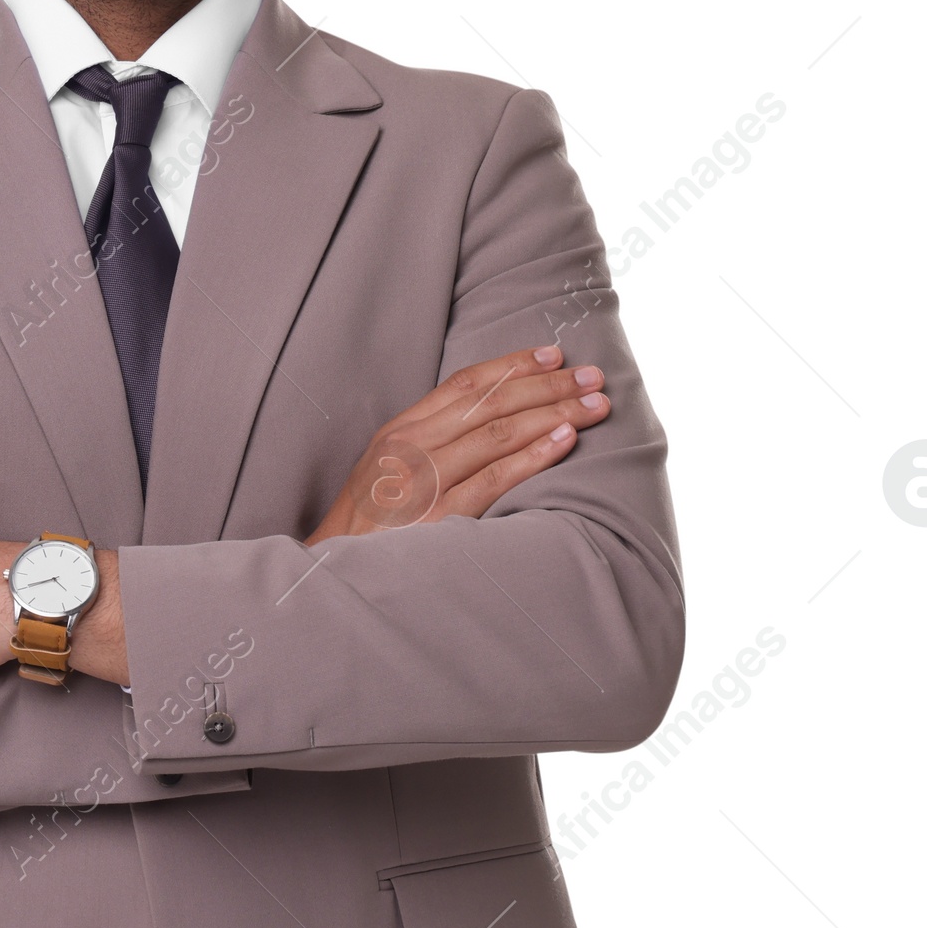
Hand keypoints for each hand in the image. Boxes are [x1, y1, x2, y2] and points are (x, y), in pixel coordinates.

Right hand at [304, 344, 608, 544]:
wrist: (333, 573)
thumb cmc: (368, 527)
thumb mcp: (388, 471)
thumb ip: (430, 444)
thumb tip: (487, 422)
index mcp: (400, 430)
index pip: (464, 383)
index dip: (513, 364)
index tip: (554, 355)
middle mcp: (410, 446)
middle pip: (489, 401)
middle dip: (547, 384)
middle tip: (593, 376)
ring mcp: (422, 480)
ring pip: (497, 432)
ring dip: (553, 412)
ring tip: (594, 405)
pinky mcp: (435, 516)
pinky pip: (494, 478)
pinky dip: (533, 455)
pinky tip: (565, 440)